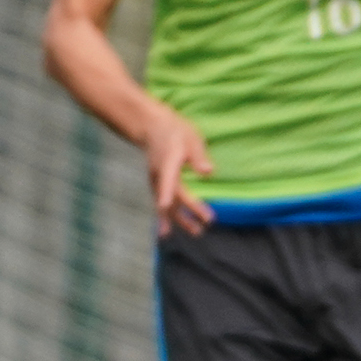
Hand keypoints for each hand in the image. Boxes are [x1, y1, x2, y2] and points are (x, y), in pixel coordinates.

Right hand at [139, 103, 218, 236]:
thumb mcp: (191, 138)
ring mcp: (156, 181)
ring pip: (165, 204)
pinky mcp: (157, 184)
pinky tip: (166, 230)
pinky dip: (165, 217)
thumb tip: (208, 172)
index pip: (167, 179)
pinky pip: (161, 203)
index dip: (166, 193)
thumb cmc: (176, 132)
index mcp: (168, 162)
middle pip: (170, 196)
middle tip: (203, 227)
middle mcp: (159, 175)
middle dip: (185, 212)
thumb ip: (198, 156)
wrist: (152, 128)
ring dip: (179, 219)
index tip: (165, 206)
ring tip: (196, 232)